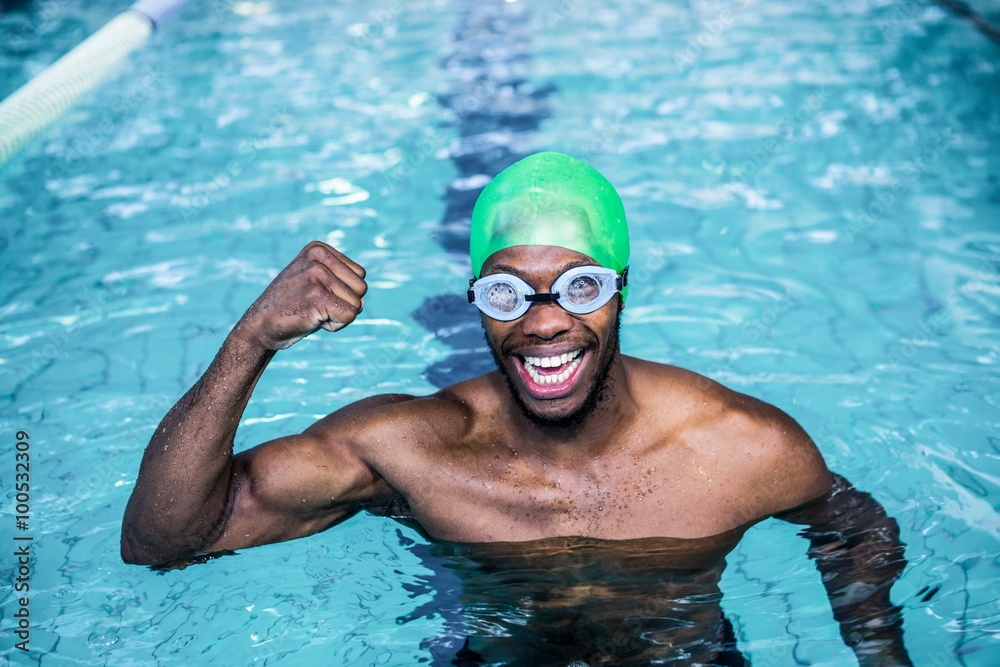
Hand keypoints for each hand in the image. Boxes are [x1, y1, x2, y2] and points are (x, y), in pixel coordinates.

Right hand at [234, 241, 366, 350]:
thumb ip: (340, 278)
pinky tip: (312, 321)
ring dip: (338, 316)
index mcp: (319, 248)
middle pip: (362, 289)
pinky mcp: (317, 296)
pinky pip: (349, 316)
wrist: (260, 325)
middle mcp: (319, 257)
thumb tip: (363, 298)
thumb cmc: (292, 307)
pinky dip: (334, 326)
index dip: (343, 293)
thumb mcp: (314, 281)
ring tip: (311, 312)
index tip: (317, 296)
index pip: (360, 275)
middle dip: (344, 304)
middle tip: (315, 306)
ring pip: (357, 305)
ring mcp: (317, 275)